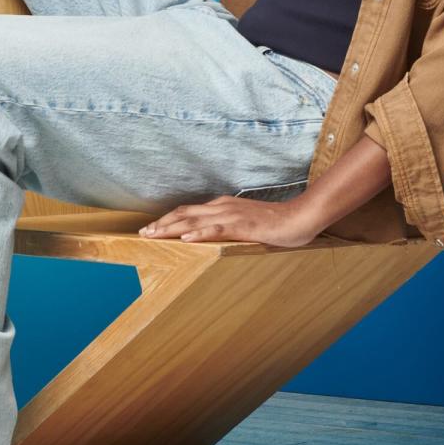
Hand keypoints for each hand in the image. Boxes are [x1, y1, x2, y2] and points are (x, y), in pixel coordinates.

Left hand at [137, 194, 321, 248]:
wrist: (300, 217)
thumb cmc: (276, 223)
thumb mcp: (247, 223)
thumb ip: (230, 227)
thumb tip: (214, 237)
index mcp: (223, 206)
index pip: (189, 211)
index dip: (168, 219)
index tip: (151, 228)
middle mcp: (223, 207)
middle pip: (185, 213)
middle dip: (162, 223)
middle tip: (143, 233)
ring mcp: (232, 214)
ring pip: (194, 220)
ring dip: (171, 227)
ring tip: (153, 234)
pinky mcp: (243, 225)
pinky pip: (216, 229)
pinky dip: (199, 233)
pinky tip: (185, 238)